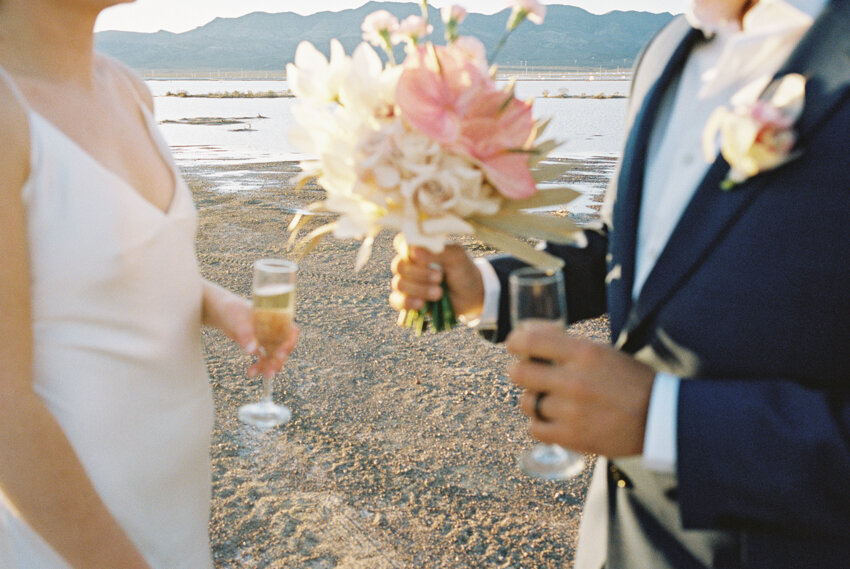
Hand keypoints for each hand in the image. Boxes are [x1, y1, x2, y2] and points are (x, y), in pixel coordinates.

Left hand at [202, 281, 297, 377]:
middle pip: (284, 346)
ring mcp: (269, 338)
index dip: (289, 342)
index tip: (282, 353)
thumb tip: (252, 352)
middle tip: (271, 370)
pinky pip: (264, 359)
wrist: (223, 313)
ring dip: (268, 366)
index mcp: (276, 317)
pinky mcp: (261, 346)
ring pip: (275, 355)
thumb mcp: (239, 321)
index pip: (290, 330)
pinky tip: (251, 372)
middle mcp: (276, 329)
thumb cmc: (233, 311)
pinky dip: (259, 366)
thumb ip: (246, 335)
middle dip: (278, 359)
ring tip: (257, 374)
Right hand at [389, 234, 484, 319]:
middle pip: (399, 266)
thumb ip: (437, 251)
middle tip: (439, 278)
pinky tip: (422, 304)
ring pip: (399, 284)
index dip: (406, 249)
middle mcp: (409, 264)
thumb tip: (414, 251)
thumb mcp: (456, 257)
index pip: (401, 242)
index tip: (421, 255)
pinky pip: (397, 300)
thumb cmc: (463, 271)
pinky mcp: (406, 300)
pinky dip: (408, 302)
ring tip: (439, 293)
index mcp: (419, 248)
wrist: (470, 297)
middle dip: (419, 274)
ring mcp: (406, 282)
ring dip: (419, 289)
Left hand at [506, 321, 655, 456]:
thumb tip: (528, 334)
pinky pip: (535, 429)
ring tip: (549, 399)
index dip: (515, 341)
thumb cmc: (631, 380)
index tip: (515, 345)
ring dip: (533, 399)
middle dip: (520, 371)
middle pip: (518, 373)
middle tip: (530, 374)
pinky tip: (553, 419)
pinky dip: (540, 424)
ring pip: (526, 402)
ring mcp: (571, 411)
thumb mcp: (603, 351)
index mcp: (584, 353)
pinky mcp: (573, 437)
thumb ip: (567, 345)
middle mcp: (574, 381)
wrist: (660, 418)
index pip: (529, 340)